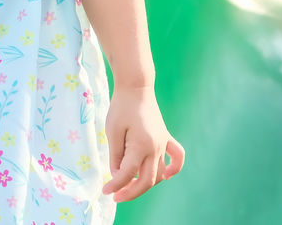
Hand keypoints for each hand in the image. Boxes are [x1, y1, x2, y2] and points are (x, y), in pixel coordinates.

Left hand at [101, 85, 184, 201]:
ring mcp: (163, 143)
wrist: (136, 86)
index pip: (127, 174)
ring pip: (158, 174)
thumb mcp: (112, 131)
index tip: (104, 190)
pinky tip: (167, 176)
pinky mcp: (165, 137)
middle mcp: (155, 148)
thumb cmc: (121, 106)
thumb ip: (116, 156)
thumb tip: (118, 175)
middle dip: (131, 192)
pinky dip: (174, 168)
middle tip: (116, 195)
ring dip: (145, 183)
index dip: (115, 185)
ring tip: (129, 184)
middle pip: (146, 181)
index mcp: (141, 146)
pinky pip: (177, 156)